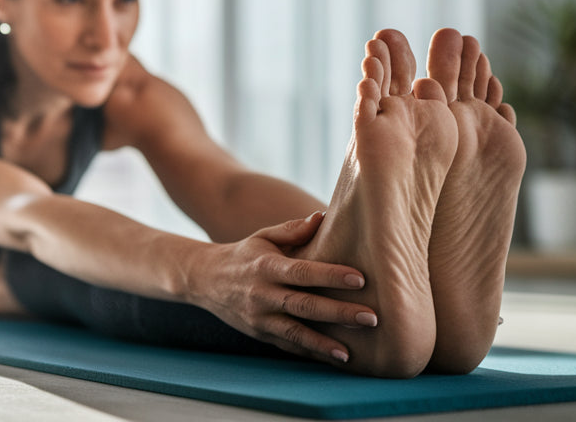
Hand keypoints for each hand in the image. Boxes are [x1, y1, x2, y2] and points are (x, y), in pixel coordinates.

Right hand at [180, 212, 375, 364]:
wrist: (204, 280)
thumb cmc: (244, 255)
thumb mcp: (264, 237)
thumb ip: (293, 229)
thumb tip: (324, 217)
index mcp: (266, 266)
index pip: (302, 272)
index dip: (330, 275)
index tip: (360, 279)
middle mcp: (262, 294)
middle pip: (304, 306)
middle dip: (339, 313)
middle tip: (370, 317)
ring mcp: (259, 318)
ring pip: (295, 333)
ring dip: (324, 343)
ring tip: (351, 351)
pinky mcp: (260, 334)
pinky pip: (289, 346)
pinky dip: (312, 353)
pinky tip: (336, 357)